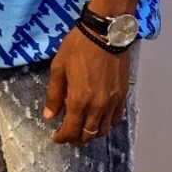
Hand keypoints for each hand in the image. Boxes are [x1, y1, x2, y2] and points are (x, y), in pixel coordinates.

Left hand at [43, 27, 129, 144]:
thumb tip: (49, 116)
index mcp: (79, 101)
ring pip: (103, 130)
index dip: (62, 138)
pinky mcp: (123, 95)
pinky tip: (100, 119)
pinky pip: (116, 118)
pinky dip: (107, 124)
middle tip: (68, 135)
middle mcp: (98, 107)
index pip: (71, 130)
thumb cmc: (78, 47)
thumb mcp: (58, 68)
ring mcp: (112, 102)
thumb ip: (54, 94)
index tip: (56, 138)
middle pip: (88, 135)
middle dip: (76, 139)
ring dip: (92, 134)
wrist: (106, 33)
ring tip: (83, 129)